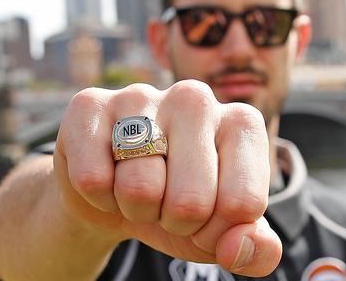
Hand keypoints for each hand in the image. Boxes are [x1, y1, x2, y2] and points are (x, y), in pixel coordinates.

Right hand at [52, 80, 281, 276]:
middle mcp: (196, 98)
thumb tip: (239, 249)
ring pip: (140, 189)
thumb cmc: (179, 205)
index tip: (206, 218)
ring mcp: (142, 95)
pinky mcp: (90, 104)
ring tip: (138, 188)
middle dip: (175, 223)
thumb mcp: (222, 232)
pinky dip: (98, 196)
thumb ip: (255, 248)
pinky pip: (93, 178)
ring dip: (135, 209)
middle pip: (192, 202)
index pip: (242, 204)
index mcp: (242, 123)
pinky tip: (107, 174)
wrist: (114, 192)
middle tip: (167, 204)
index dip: (216, 232)